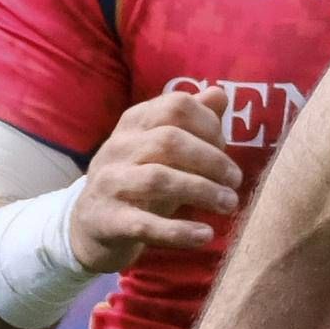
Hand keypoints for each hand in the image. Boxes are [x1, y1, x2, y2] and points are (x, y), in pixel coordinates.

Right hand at [67, 87, 244, 266]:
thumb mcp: (162, 148)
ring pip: (158, 179)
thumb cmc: (139, 178)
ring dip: (202, 191)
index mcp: (134, 123)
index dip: (209, 125)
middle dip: (212, 160)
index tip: (226, 149)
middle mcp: (119, 147)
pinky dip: (179, 231)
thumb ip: (190, 123)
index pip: (176, 106)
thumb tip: (219, 93)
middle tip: (236, 181)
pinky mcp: (108, 220)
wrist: (93, 223)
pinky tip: (206, 235)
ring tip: (230, 204)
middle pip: (170, 140)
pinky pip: (145, 225)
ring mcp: (110, 183)